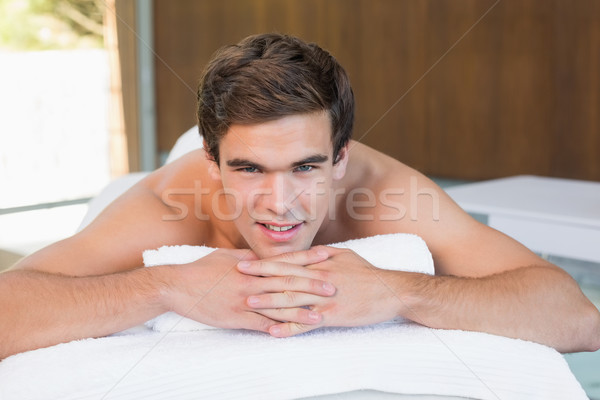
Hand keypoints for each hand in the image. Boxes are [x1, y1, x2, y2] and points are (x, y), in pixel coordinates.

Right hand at [161, 248, 335, 332]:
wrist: (178, 286)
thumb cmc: (202, 269)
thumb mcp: (227, 257)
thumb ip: (249, 260)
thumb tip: (264, 259)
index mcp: (252, 267)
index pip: (285, 261)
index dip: (307, 258)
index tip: (327, 255)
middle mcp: (252, 282)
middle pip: (287, 284)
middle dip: (311, 286)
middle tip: (333, 287)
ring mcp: (245, 301)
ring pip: (277, 307)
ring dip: (300, 312)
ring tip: (320, 315)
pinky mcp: (236, 318)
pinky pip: (259, 324)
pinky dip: (275, 328)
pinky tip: (291, 333)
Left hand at [238, 246, 401, 336]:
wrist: (391, 292)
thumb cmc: (367, 273)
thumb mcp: (345, 255)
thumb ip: (323, 254)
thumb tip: (307, 252)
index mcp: (320, 264)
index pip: (287, 262)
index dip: (265, 262)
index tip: (245, 261)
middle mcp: (319, 279)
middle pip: (285, 278)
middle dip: (259, 277)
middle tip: (237, 277)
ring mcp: (324, 299)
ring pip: (292, 300)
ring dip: (269, 301)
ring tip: (248, 302)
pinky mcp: (332, 316)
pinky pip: (306, 323)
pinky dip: (289, 327)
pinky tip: (273, 330)